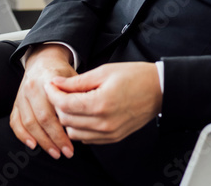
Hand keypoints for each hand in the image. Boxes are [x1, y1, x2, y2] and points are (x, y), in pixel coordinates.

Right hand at [10, 44, 77, 158]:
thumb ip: (78, 94)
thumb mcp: (74, 77)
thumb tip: (87, 116)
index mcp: (47, 80)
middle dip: (53, 140)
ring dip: (41, 141)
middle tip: (65, 153)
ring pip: (28, 123)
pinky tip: (33, 145)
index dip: (62, 131)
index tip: (72, 145)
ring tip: (54, 152)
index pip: (54, 110)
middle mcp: (31, 88)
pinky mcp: (16, 103)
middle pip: (41, 119)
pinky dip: (22, 135)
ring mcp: (21, 96)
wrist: (43, 60)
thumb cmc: (62, 73)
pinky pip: (15, 122)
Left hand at [44, 62, 162, 144]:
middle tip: (61, 91)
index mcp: (101, 103)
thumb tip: (56, 84)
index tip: (51, 84)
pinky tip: (85, 113)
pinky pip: (87, 138)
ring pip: (74, 133)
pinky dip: (80, 128)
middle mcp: (104, 123)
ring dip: (69, 118)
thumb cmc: (135, 76)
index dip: (53, 93)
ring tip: (73, 102)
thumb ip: (78, 81)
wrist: (159, 90)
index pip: (65, 104)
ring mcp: (109, 133)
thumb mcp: (104, 71)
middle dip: (59, 105)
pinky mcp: (113, 138)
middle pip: (66, 120)